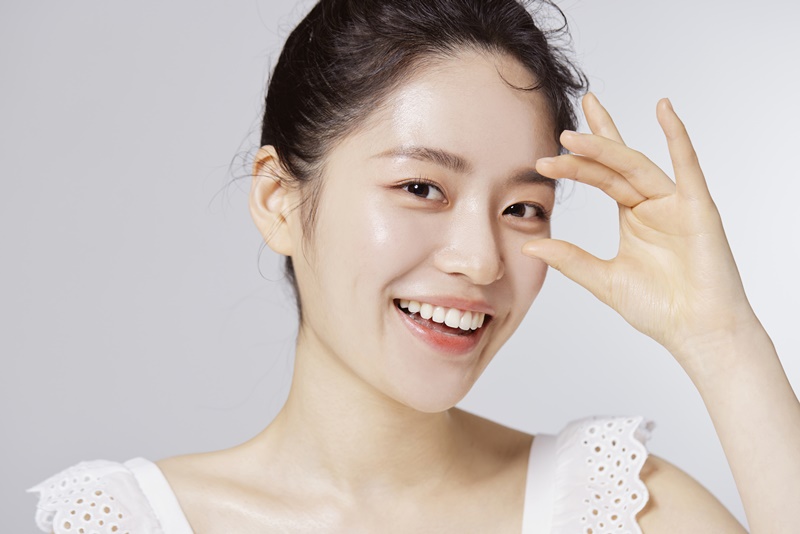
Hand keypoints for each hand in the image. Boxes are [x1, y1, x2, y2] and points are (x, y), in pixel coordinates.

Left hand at [523, 93, 759, 365]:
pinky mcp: (698, 208)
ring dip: (607, 147)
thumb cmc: (658, 308)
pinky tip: (663, 109)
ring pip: (636, 166)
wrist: (696, 332)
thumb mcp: (603, 279)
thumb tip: (530, 243)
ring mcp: (676, 203)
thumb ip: (569, 259)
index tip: (543, 159)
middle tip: (561, 130)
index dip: (575, 164)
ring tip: (578, 132)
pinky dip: (677, 136)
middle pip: (616, 164)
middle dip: (589, 145)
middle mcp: (653, 203)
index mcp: (633, 215)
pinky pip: (687, 166)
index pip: (601, 176)